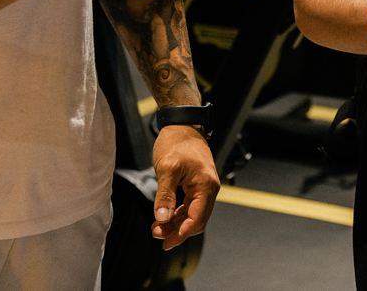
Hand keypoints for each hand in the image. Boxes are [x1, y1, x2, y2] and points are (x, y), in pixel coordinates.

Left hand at [150, 123, 220, 250]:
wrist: (182, 123)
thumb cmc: (177, 141)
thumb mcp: (167, 169)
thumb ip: (165, 195)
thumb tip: (162, 218)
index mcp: (206, 185)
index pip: (196, 219)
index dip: (181, 234)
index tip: (166, 242)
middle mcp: (209, 187)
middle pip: (197, 220)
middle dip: (178, 230)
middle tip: (157, 234)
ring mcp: (204, 185)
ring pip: (193, 214)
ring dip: (177, 223)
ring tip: (157, 226)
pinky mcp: (197, 183)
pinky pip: (190, 205)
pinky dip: (178, 213)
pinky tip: (165, 215)